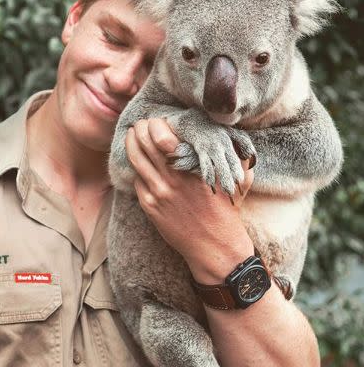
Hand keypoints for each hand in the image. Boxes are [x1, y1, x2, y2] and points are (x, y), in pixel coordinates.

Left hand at [126, 118, 254, 280]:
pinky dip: (137, 169)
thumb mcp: (235, 179)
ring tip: (130, 136)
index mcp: (194, 167)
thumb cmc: (227, 210)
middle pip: (144, 143)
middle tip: (138, 124)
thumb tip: (231, 136)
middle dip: (139, 129)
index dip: (156, 124)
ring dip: (131, 144)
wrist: (214, 245)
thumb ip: (232, 156)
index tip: (155, 120)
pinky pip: (137, 180)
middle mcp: (173, 177)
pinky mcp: (149, 205)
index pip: (164, 135)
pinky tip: (139, 163)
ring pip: (136, 160)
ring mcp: (158, 192)